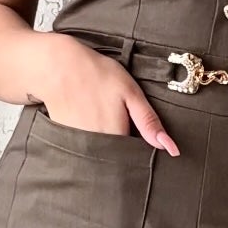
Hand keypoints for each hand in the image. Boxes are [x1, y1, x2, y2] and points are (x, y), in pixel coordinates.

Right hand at [37, 36, 179, 153]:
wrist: (56, 67)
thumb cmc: (97, 76)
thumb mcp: (130, 94)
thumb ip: (149, 123)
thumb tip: (171, 149)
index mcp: (117, 138)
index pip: (136, 158)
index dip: (141, 149)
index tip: (138, 132)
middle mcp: (97, 148)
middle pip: (118, 159)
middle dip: (123, 150)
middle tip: (117, 118)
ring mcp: (80, 147)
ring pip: (101, 155)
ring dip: (106, 145)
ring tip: (101, 116)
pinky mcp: (68, 141)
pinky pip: (86, 149)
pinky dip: (91, 140)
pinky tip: (88, 118)